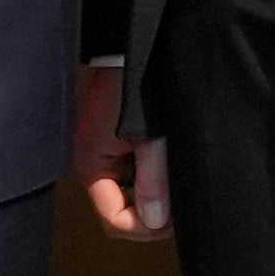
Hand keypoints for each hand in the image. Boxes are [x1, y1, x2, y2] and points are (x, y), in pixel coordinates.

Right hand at [73, 62, 168, 238]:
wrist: (133, 47)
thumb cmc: (137, 88)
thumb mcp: (150, 137)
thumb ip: (153, 180)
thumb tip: (156, 222)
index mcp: (92, 165)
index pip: (114, 218)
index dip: (144, 227)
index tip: (175, 220)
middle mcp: (93, 163)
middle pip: (121, 208)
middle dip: (151, 212)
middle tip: (181, 206)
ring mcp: (103, 152)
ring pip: (129, 192)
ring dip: (153, 194)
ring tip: (178, 183)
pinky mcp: (115, 140)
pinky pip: (132, 172)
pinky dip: (151, 175)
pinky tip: (169, 164)